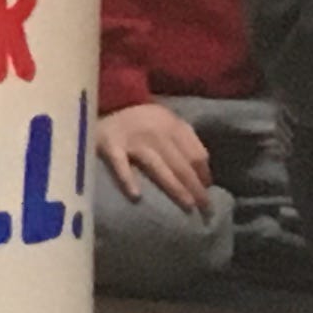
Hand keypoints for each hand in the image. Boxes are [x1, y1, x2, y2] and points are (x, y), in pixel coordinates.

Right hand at [97, 100, 212, 209]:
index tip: (207, 192)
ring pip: (158, 168)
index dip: (205, 175)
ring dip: (175, 188)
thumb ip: (186, 139)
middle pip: (181, 165)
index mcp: (172, 126)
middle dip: (196, 188)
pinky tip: (136, 196)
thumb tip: (204, 172)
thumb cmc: (141, 118)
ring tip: (188, 206)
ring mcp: (133, 141)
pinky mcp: (110, 146)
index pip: (196, 155)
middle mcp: (156, 133)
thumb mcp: (168, 120)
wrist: (105, 102)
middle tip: (206, 210)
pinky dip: (127, 179)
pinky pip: (120, 165)